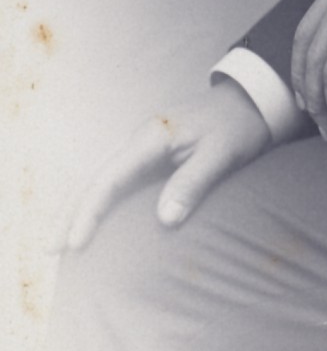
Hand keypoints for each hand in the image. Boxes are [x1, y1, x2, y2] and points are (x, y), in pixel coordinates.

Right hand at [60, 79, 273, 250]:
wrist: (250, 100)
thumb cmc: (239, 126)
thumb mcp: (223, 154)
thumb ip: (193, 183)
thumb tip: (165, 219)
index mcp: (152, 137)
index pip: (110, 178)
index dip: (90, 212)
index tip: (76, 243)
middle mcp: (139, 139)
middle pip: (93, 178)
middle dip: (69, 213)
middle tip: (51, 250)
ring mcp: (142, 145)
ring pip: (99, 177)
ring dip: (78, 207)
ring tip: (60, 241)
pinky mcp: (149, 153)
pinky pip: (114, 177)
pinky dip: (97, 199)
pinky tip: (90, 218)